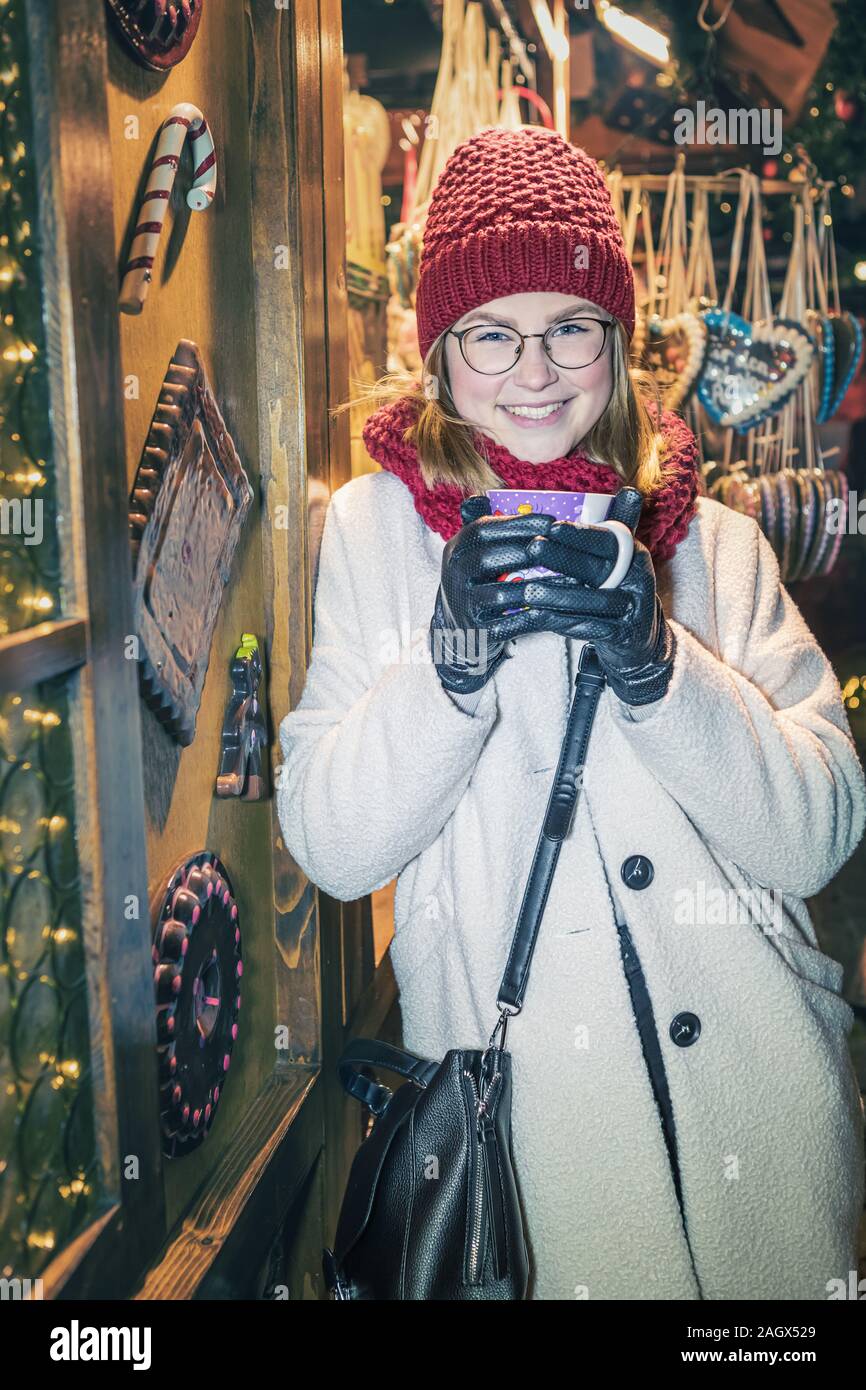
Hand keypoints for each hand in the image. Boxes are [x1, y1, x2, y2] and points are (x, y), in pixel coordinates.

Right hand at [430, 495, 562, 693]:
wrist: (461, 628)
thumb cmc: (478, 580)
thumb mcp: (473, 550)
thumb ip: (482, 523)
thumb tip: (484, 496)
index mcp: (456, 549)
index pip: (483, 529)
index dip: (518, 523)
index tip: (551, 520)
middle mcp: (454, 575)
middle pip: (489, 558)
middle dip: (528, 550)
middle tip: (561, 546)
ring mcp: (465, 604)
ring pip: (502, 592)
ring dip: (537, 584)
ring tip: (568, 577)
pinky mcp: (480, 630)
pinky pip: (512, 621)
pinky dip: (536, 612)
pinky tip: (558, 604)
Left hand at [520, 488, 676, 706]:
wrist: (639, 639)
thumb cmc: (616, 592)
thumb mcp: (614, 562)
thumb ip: (602, 535)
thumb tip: (618, 492)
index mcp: (634, 555)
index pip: (608, 541)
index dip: (580, 534)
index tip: (551, 527)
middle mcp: (638, 580)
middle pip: (599, 568)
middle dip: (563, 558)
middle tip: (533, 548)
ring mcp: (633, 610)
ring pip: (593, 601)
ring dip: (558, 595)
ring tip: (527, 591)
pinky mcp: (623, 636)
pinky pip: (589, 629)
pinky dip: (562, 623)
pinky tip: (537, 617)